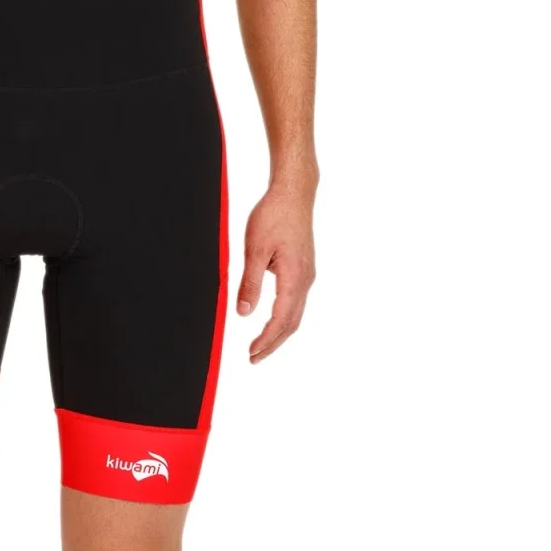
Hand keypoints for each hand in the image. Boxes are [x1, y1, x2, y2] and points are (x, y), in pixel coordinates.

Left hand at [236, 180, 316, 362]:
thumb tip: (244, 313)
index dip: (266, 340)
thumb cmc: (274, 216)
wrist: (293, 193)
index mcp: (294, 278)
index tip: (252, 353)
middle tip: (254, 357)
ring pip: (295, 313)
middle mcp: (305, 280)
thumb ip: (250, 283)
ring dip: (279, 331)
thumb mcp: (255, 250)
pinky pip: (296, 300)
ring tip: (261, 344)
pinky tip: (272, 317)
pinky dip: (285, 316)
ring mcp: (307, 274)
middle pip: (291, 323)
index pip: (281, 320)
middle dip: (273, 343)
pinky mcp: (303, 267)